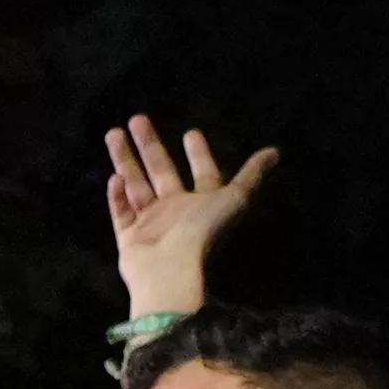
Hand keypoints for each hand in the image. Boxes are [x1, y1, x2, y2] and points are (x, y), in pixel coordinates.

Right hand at [104, 111, 278, 321]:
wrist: (172, 270)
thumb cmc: (204, 232)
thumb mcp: (235, 199)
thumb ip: (252, 175)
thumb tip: (275, 151)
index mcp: (203, 203)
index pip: (202, 172)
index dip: (199, 153)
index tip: (191, 132)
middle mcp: (176, 211)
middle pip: (161, 171)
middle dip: (150, 145)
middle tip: (138, 118)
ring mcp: (151, 224)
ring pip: (136, 185)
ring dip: (125, 160)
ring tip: (113, 132)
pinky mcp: (130, 238)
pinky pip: (121, 213)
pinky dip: (117, 197)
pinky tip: (113, 177)